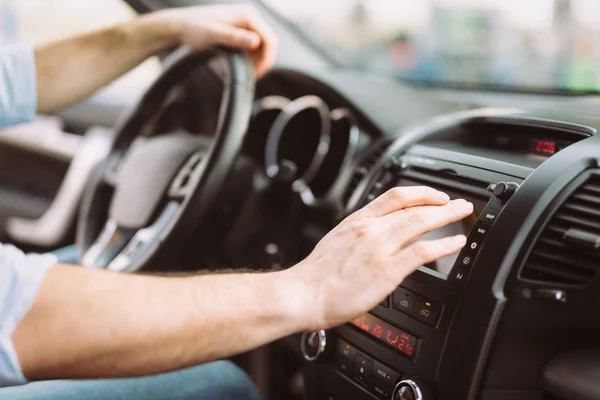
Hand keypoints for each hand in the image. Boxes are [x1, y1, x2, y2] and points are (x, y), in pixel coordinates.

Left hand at [154, 3, 277, 75]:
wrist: (180, 26)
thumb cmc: (193, 28)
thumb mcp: (213, 34)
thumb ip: (234, 37)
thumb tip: (256, 42)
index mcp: (247, 15)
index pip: (269, 39)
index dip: (266, 58)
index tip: (256, 73)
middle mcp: (249, 18)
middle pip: (268, 44)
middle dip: (262, 62)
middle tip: (250, 76)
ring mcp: (245, 25)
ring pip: (261, 48)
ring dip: (255, 62)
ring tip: (242, 72)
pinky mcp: (240, 32)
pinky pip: (252, 48)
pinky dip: (248, 59)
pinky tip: (237, 66)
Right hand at [285, 186, 472, 330]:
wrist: (303, 294)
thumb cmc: (315, 275)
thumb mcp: (336, 242)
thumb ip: (358, 235)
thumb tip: (373, 236)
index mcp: (357, 221)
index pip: (395, 196)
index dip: (420, 192)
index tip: (435, 196)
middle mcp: (370, 229)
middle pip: (413, 207)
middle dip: (441, 202)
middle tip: (458, 203)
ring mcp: (379, 248)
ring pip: (421, 222)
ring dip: (447, 216)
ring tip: (462, 214)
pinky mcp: (387, 270)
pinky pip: (423, 251)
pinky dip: (444, 245)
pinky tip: (455, 243)